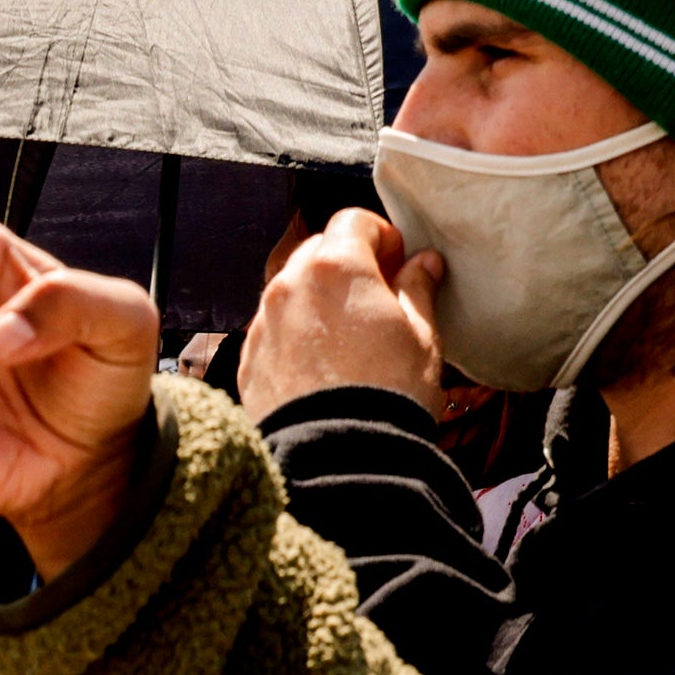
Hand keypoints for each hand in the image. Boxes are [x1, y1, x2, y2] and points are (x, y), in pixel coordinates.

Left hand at [240, 208, 445, 420]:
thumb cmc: (389, 392)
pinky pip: (274, 326)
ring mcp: (263, 321)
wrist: (339, 453)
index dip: (381, 236)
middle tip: (378, 295)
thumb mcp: (422, 335)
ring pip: (291, 288)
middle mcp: (289, 285)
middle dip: (348, 263)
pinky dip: (297, 329)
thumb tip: (424, 263)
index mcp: (336, 268)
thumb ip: (418, 289)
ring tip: (350, 332)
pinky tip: (323, 360)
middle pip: (317, 250)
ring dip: (319, 296)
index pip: (353, 221)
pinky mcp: (249, 356)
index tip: (398, 263)